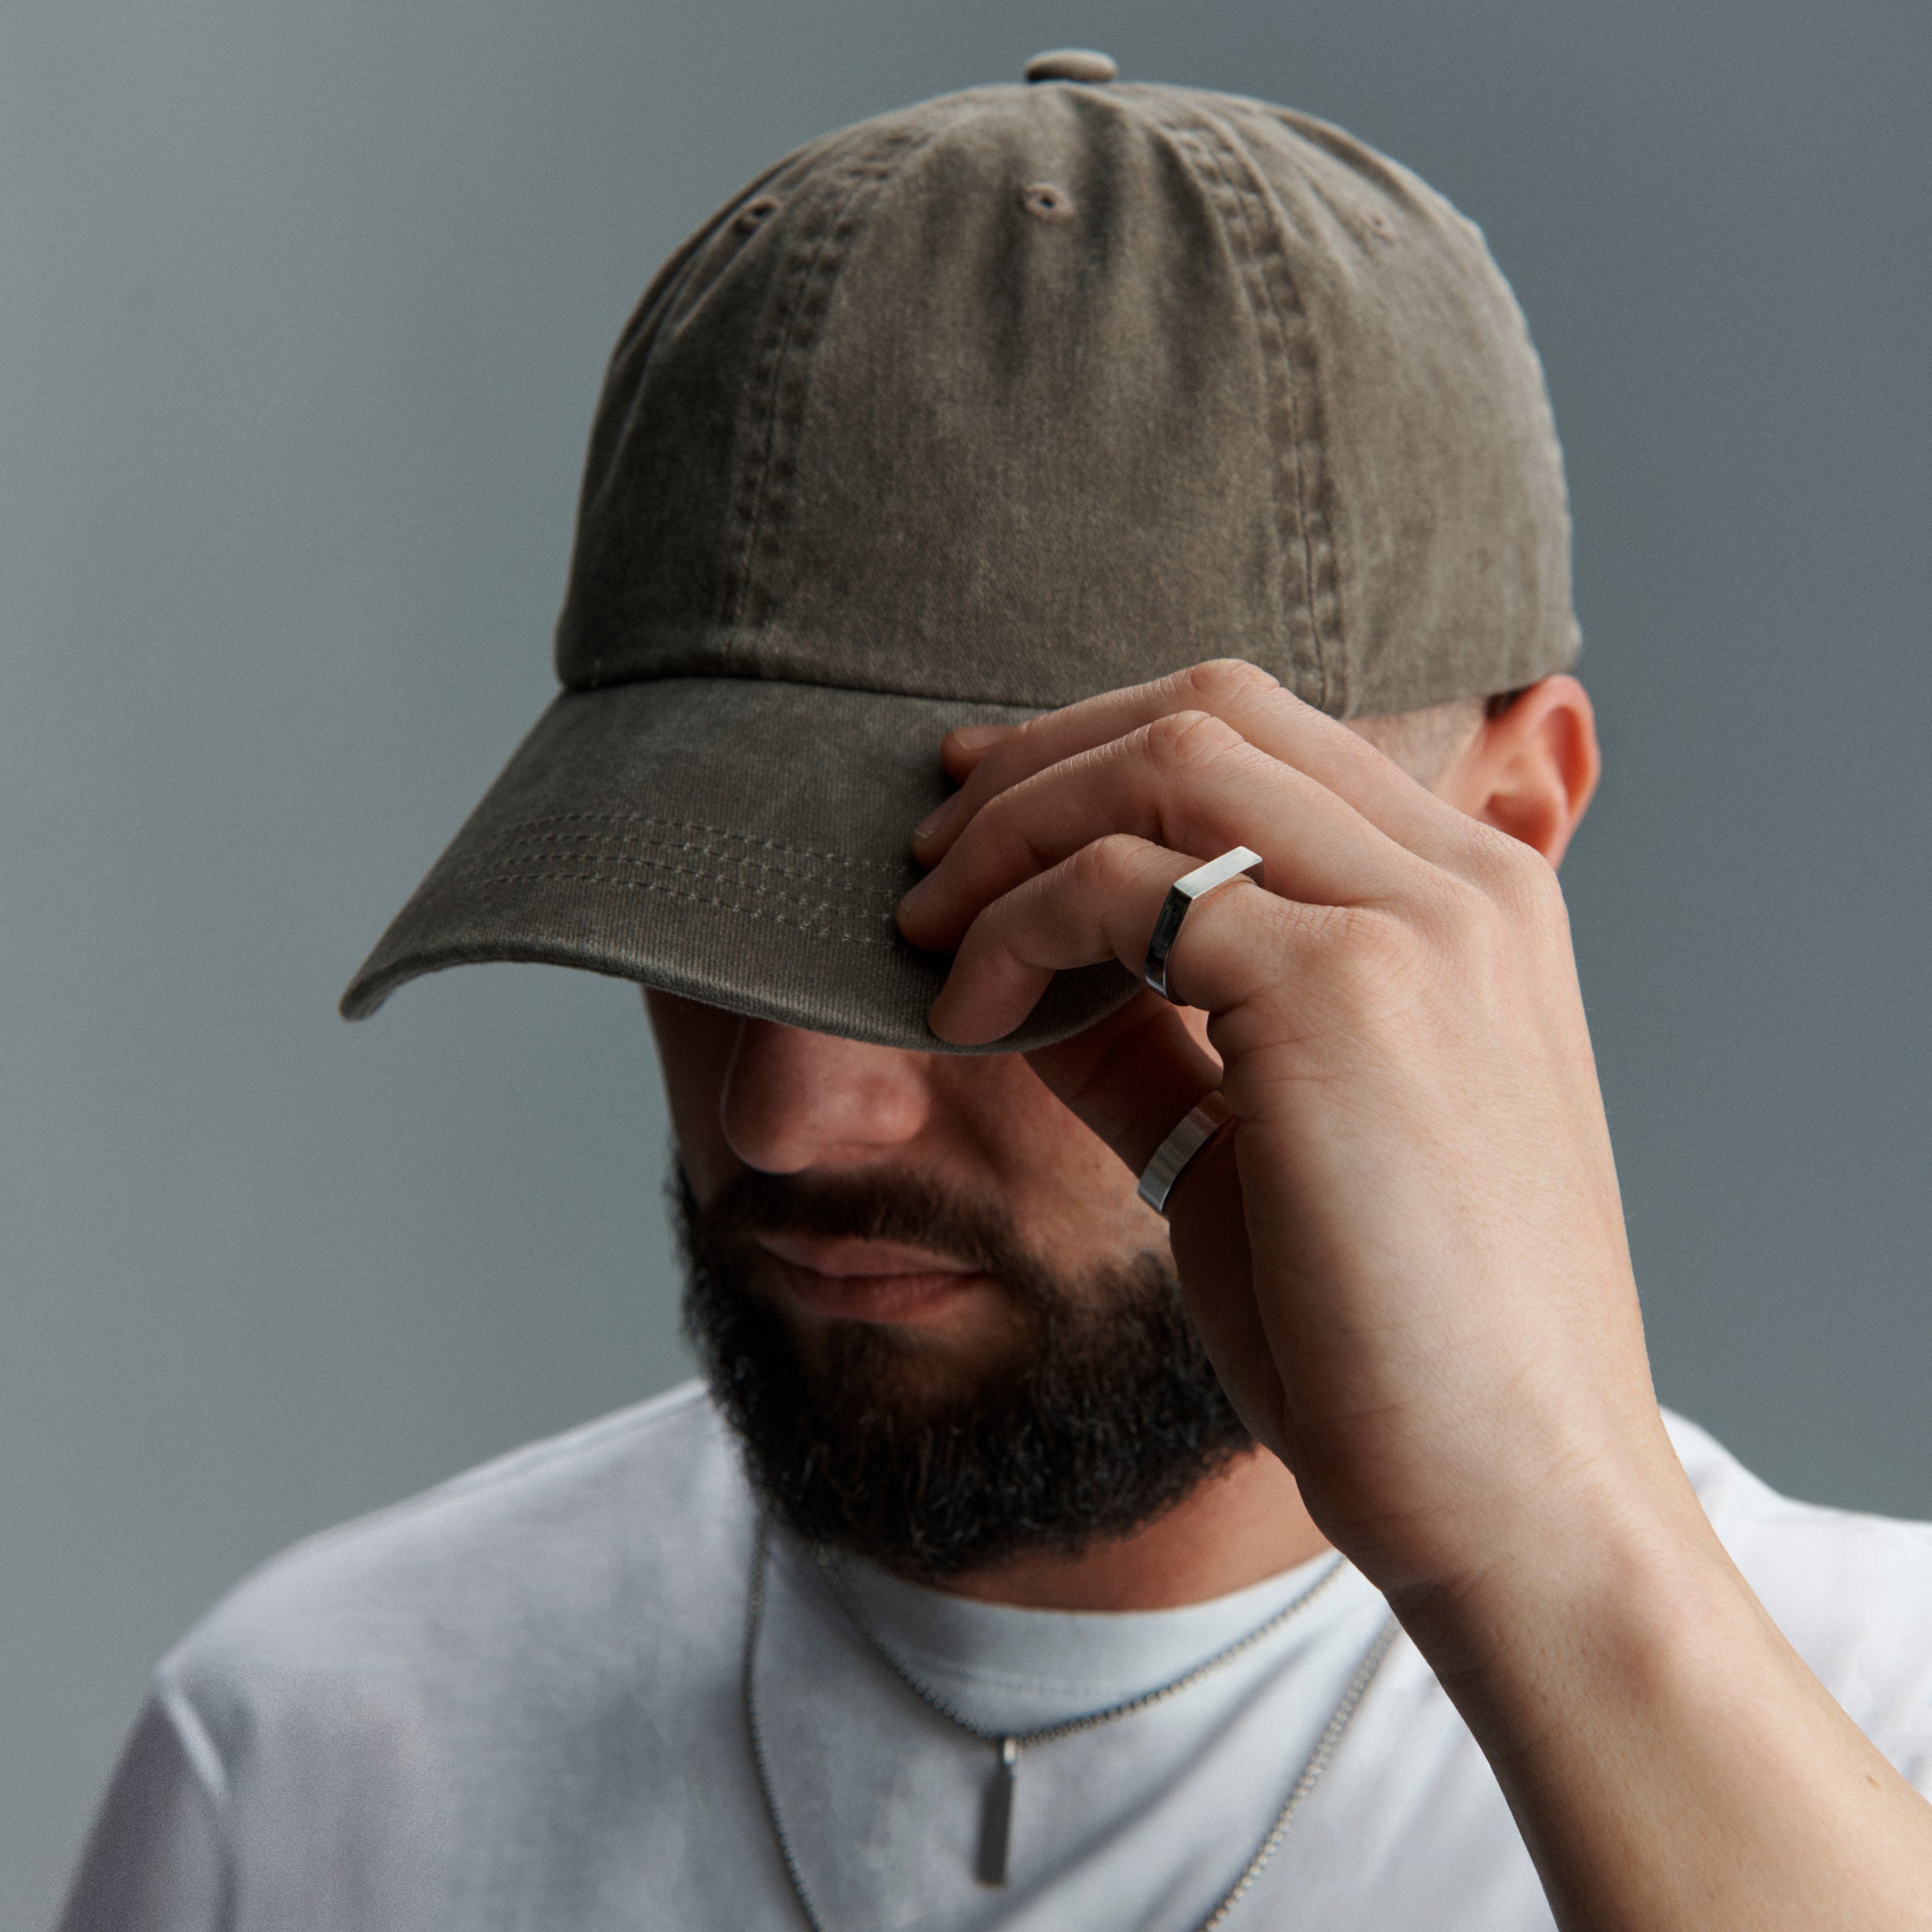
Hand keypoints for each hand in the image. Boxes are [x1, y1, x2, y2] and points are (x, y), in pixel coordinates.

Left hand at [900, 662, 1931, 1931]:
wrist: (1520, 1498)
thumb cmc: (1395, 1342)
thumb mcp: (1262, 1149)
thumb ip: (1159, 1039)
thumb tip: (1025, 971)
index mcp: (1472, 903)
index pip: (1266, 732)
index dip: (1102, 746)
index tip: (989, 812)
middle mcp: (1462, 881)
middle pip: (1207, 708)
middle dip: (1039, 763)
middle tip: (929, 857)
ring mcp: (1420, 924)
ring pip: (1166, 763)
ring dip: (1013, 830)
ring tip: (925, 925)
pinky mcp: (1352, 993)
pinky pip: (1132, 889)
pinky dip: (1021, 929)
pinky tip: (969, 1013)